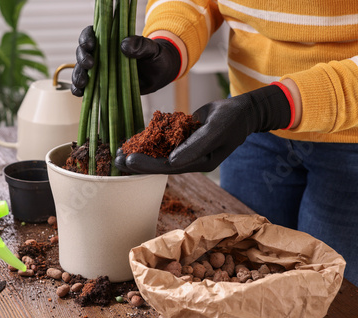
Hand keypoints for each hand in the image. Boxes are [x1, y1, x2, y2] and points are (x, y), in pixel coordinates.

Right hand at [71, 27, 180, 95]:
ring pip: (81, 70)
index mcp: (109, 39)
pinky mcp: (101, 86)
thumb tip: (124, 45)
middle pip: (82, 52)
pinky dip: (79, 90)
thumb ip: (140, 44)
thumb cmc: (154, 57)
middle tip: (90, 65)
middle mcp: (100, 54)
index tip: (91, 45)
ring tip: (83, 83)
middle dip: (82, 58)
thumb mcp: (151, 49)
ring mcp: (99, 70)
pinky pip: (85, 88)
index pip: (90, 34)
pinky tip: (80, 93)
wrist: (159, 74)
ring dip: (78, 76)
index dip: (86, 38)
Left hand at [115, 84, 292, 173]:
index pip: (169, 167)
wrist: (241, 111)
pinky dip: (146, 140)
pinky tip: (130, 139)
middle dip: (137, 162)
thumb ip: (195, 146)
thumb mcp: (216, 130)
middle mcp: (190, 159)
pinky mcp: (182, 137)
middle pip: (159, 163)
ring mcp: (185, 148)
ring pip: (157, 153)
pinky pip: (161, 140)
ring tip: (117, 152)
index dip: (148, 165)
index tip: (128, 161)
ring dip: (138, 152)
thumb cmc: (232, 119)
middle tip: (115, 160)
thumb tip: (172, 162)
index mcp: (199, 163)